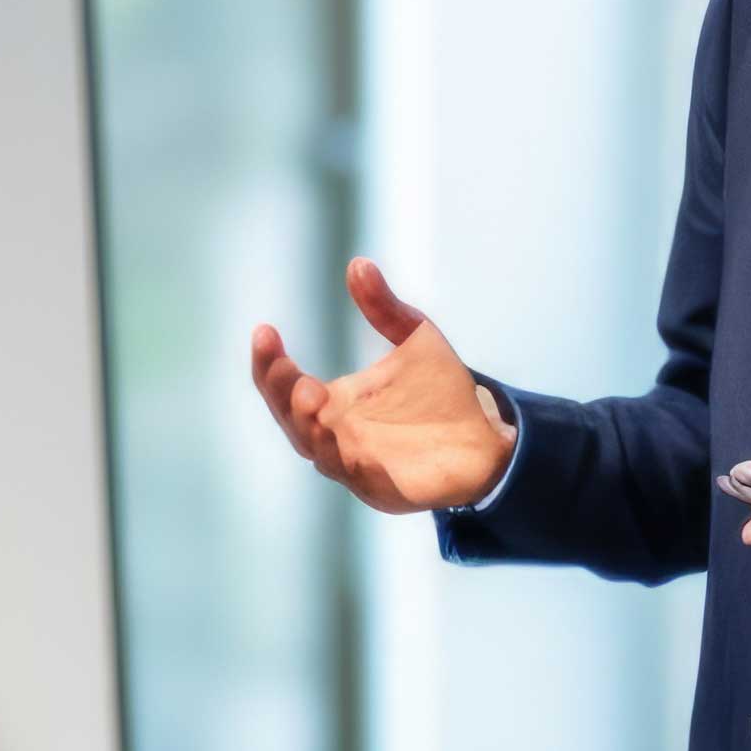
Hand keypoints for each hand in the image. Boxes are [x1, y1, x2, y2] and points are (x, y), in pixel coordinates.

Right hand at [247, 259, 516, 514]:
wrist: (485, 437)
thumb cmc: (442, 391)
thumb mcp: (414, 337)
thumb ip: (384, 308)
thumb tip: (358, 263)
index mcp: (333, 401)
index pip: (283, 383)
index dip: (268, 361)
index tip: (265, 331)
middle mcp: (333, 433)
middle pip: (289, 417)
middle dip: (280, 392)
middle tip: (285, 367)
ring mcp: (354, 464)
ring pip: (317, 449)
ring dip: (309, 425)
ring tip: (308, 394)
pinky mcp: (381, 488)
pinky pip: (359, 477)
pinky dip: (347, 460)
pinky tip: (344, 442)